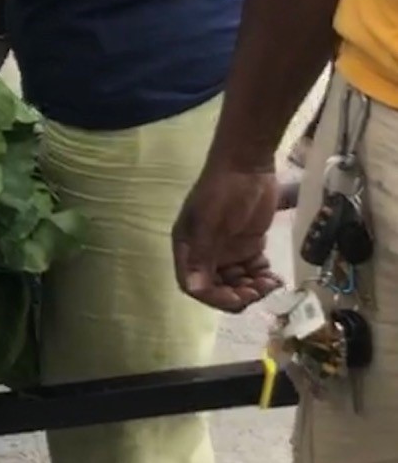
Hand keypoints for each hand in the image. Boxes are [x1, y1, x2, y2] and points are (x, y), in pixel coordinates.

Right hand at [172, 164, 283, 312]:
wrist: (248, 165)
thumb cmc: (223, 190)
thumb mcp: (210, 221)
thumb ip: (202, 254)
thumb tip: (192, 289)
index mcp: (188, 246)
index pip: (193, 283)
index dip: (213, 297)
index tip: (237, 297)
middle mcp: (204, 252)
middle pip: (216, 288)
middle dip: (236, 295)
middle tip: (259, 291)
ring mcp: (227, 250)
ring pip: (236, 284)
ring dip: (253, 289)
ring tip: (271, 282)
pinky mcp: (248, 247)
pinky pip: (253, 273)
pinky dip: (263, 279)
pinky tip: (275, 277)